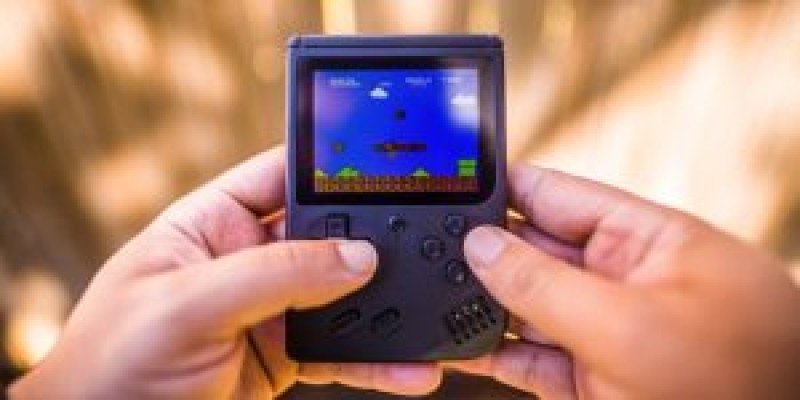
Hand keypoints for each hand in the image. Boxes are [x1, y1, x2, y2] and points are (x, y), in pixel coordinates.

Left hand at [9, 148, 440, 398]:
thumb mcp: (188, 305)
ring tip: (435, 314)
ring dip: (389, 309)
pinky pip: (341, 352)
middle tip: (432, 245)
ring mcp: (269, 309)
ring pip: (344, 298)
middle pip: (327, 236)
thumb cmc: (114, 363)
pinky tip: (408, 367)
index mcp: (214, 222)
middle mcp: (247, 260)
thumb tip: (356, 255)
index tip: (391, 166)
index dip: (334, 168)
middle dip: (376, 244)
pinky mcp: (283, 355)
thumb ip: (273, 275)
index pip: (283, 177)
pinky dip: (377, 361)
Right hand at [448, 164, 799, 398]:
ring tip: (432, 299)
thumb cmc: (735, 385)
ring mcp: (602, 331)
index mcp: (642, 240)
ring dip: (478, 306)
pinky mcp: (587, 379)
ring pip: (522, 307)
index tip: (449, 182)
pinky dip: (491, 354)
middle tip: (426, 253)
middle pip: (531, 250)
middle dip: (481, 252)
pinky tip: (456, 346)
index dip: (501, 185)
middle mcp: (618, 279)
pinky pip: (527, 357)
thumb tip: (482, 246)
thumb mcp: (627, 326)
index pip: (556, 194)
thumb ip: (544, 283)